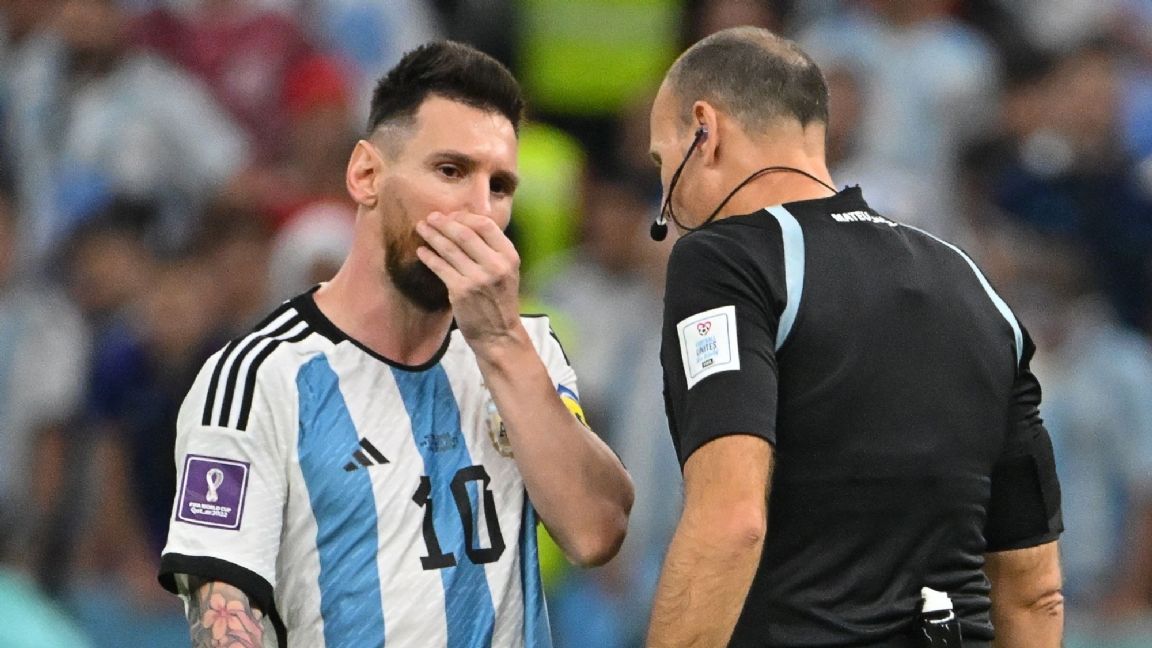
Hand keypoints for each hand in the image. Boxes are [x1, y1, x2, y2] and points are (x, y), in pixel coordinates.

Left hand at [415, 211, 522, 347]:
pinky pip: (440, 267)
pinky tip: (421, 251)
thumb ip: (492, 251)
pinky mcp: (460, 291)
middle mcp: (495, 265)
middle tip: (430, 217)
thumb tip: (465, 225)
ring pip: (449, 248)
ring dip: (432, 235)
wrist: (498, 334)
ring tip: (421, 228)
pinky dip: (428, 257)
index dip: (465, 217)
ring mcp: (477, 278)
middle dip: (444, 223)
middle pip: (464, 233)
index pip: (486, 225)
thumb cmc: (500, 301)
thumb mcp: (507, 272)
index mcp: (509, 256)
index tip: (451, 216)